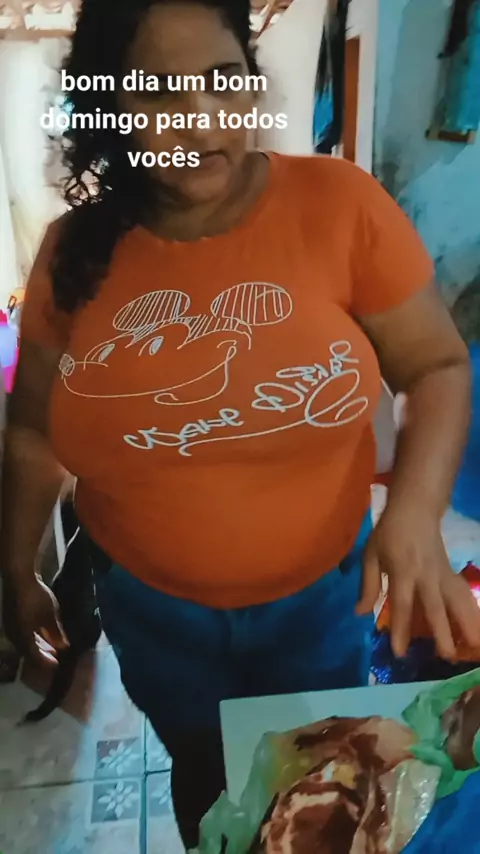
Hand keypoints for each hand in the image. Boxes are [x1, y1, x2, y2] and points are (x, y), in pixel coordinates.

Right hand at [2, 574, 68, 666]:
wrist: (18, 576)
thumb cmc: (35, 596)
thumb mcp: (50, 614)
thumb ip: (56, 632)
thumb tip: (64, 647)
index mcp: (23, 637)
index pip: (34, 656)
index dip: (45, 662)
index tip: (56, 665)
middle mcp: (14, 635)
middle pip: (27, 652)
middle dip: (41, 655)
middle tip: (54, 657)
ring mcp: (10, 627)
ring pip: (23, 643)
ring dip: (36, 646)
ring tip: (50, 645)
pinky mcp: (10, 618)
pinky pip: (21, 634)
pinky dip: (31, 637)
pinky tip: (40, 632)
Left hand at [357, 505, 479, 658]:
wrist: (416, 508)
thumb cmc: (390, 533)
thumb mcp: (371, 555)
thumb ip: (368, 586)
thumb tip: (361, 613)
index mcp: (402, 571)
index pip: (401, 604)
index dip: (401, 628)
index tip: (400, 652)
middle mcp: (426, 575)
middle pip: (436, 606)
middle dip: (442, 632)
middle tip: (446, 656)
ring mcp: (443, 573)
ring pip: (458, 600)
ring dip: (468, 622)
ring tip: (474, 646)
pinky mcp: (452, 572)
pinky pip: (463, 594)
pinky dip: (473, 610)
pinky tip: (477, 629)